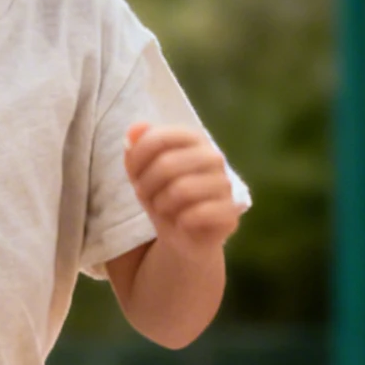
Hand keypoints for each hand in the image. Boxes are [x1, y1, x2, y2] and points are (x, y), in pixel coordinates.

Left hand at [124, 122, 239, 254]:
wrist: (182, 235)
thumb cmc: (163, 196)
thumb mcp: (142, 173)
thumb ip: (136, 149)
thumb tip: (135, 129)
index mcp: (194, 140)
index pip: (160, 138)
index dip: (137, 158)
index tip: (134, 175)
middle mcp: (214, 157)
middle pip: (167, 165)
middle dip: (146, 186)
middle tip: (147, 197)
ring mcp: (225, 184)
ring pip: (181, 190)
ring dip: (161, 205)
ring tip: (163, 209)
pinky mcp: (230, 212)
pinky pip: (199, 213)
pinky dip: (182, 221)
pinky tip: (182, 222)